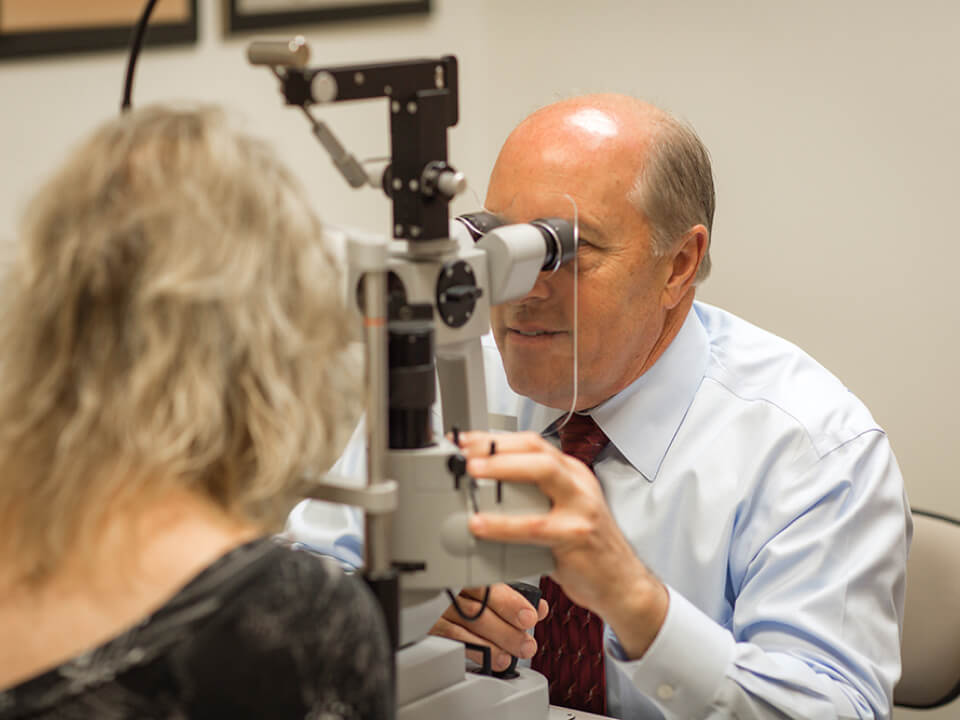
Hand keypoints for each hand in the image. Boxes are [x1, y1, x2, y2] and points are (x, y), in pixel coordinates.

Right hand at [429, 583, 548, 671]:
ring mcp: (436, 610)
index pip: (490, 586)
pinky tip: (486, 661)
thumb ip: (513, 599)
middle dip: (506, 631)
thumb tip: (539, 608)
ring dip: (490, 647)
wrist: (425, 607)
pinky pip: (447, 642)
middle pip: (477, 610)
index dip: (511, 603)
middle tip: (526, 645)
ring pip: (462, 629)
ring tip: (508, 658)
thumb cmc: (467, 598)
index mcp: (468, 574)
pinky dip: (470, 652)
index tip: (530, 616)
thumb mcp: (490, 591)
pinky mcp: (428, 628)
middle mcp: (450, 590)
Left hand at [458, 430, 668, 658]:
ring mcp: (580, 508)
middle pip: (537, 450)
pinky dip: (503, 524)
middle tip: (466, 453)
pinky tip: (481, 525)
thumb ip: (532, 498)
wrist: (622, 583)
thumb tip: (483, 491)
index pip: (533, 443)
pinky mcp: (575, 536)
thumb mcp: (562, 511)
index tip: (467, 441)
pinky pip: (533, 526)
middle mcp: (578, 484)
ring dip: (502, 470)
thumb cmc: (586, 548)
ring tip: (472, 475)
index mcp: (572, 473)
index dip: (496, 438)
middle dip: (498, 447)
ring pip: (541, 474)